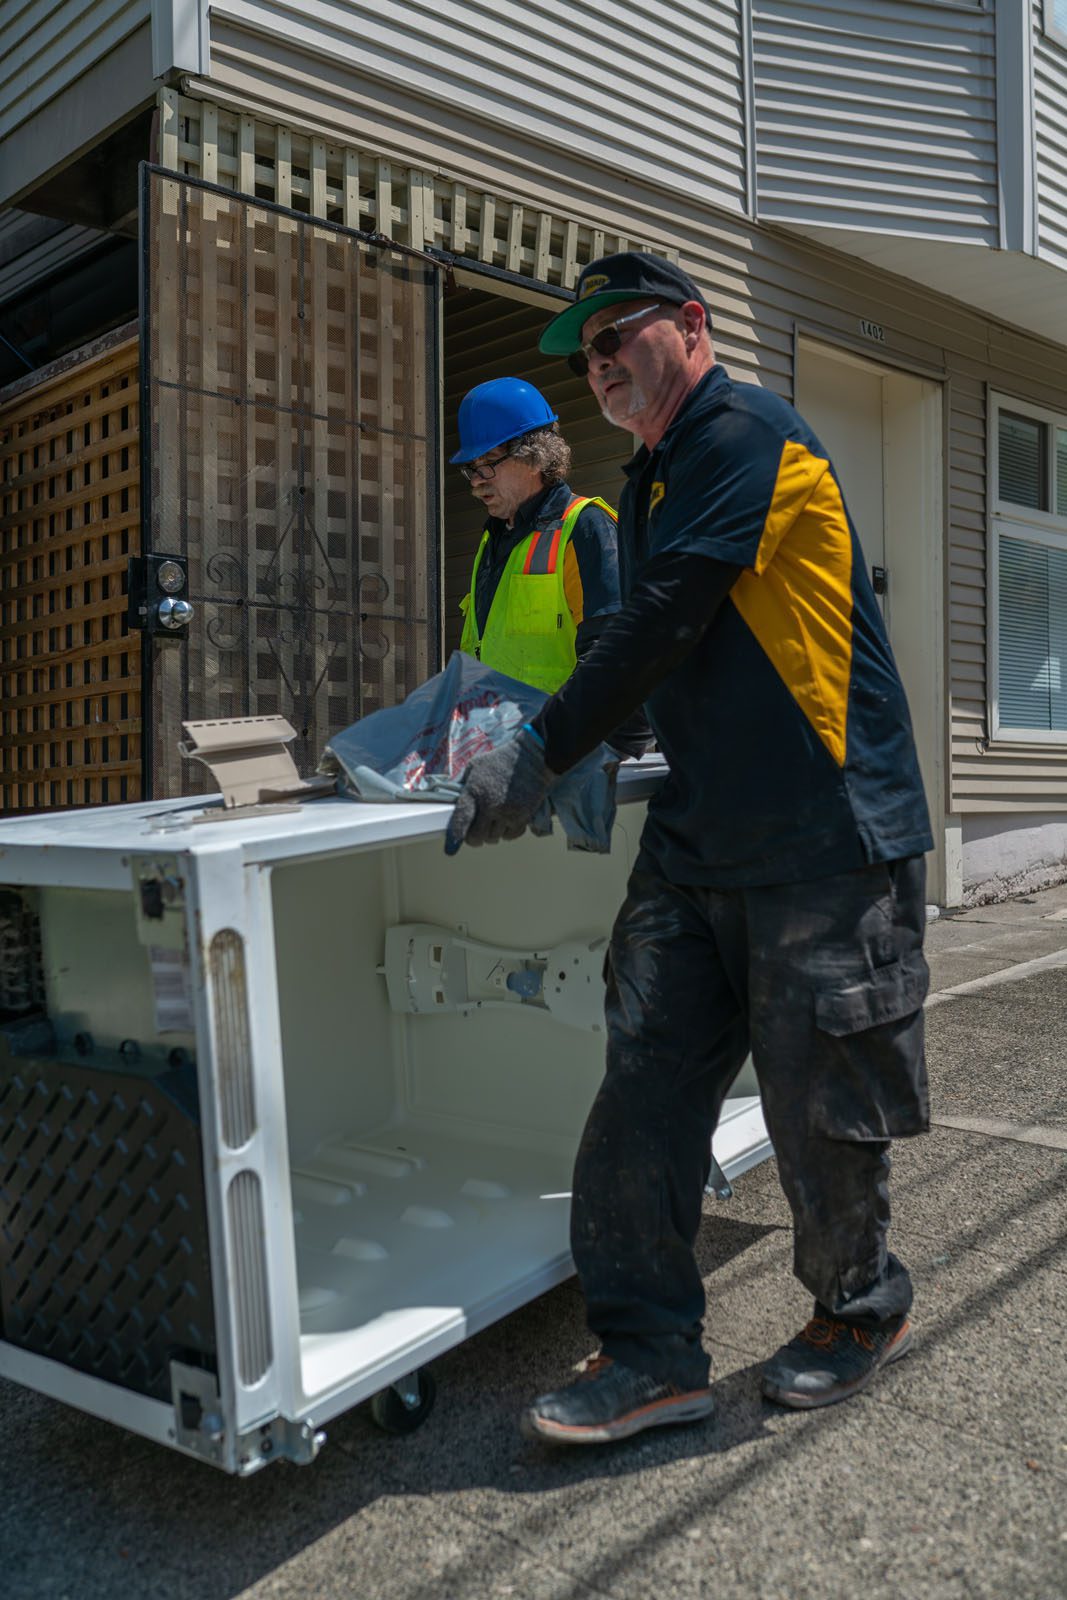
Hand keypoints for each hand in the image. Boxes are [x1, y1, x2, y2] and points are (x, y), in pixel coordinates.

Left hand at [444, 726, 552, 854]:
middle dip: (474, 838)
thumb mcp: (475, 766)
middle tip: (475, 834)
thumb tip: (450, 799)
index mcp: (474, 792)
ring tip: (493, 822)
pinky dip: (506, 833)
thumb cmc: (501, 760)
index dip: (454, 837)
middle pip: (477, 836)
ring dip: (491, 834)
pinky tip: (505, 822)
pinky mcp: (522, 817)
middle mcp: (490, 805)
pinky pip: (510, 836)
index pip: (460, 821)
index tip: (451, 848)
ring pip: (494, 838)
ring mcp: (507, 813)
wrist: (532, 758)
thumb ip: (462, 784)